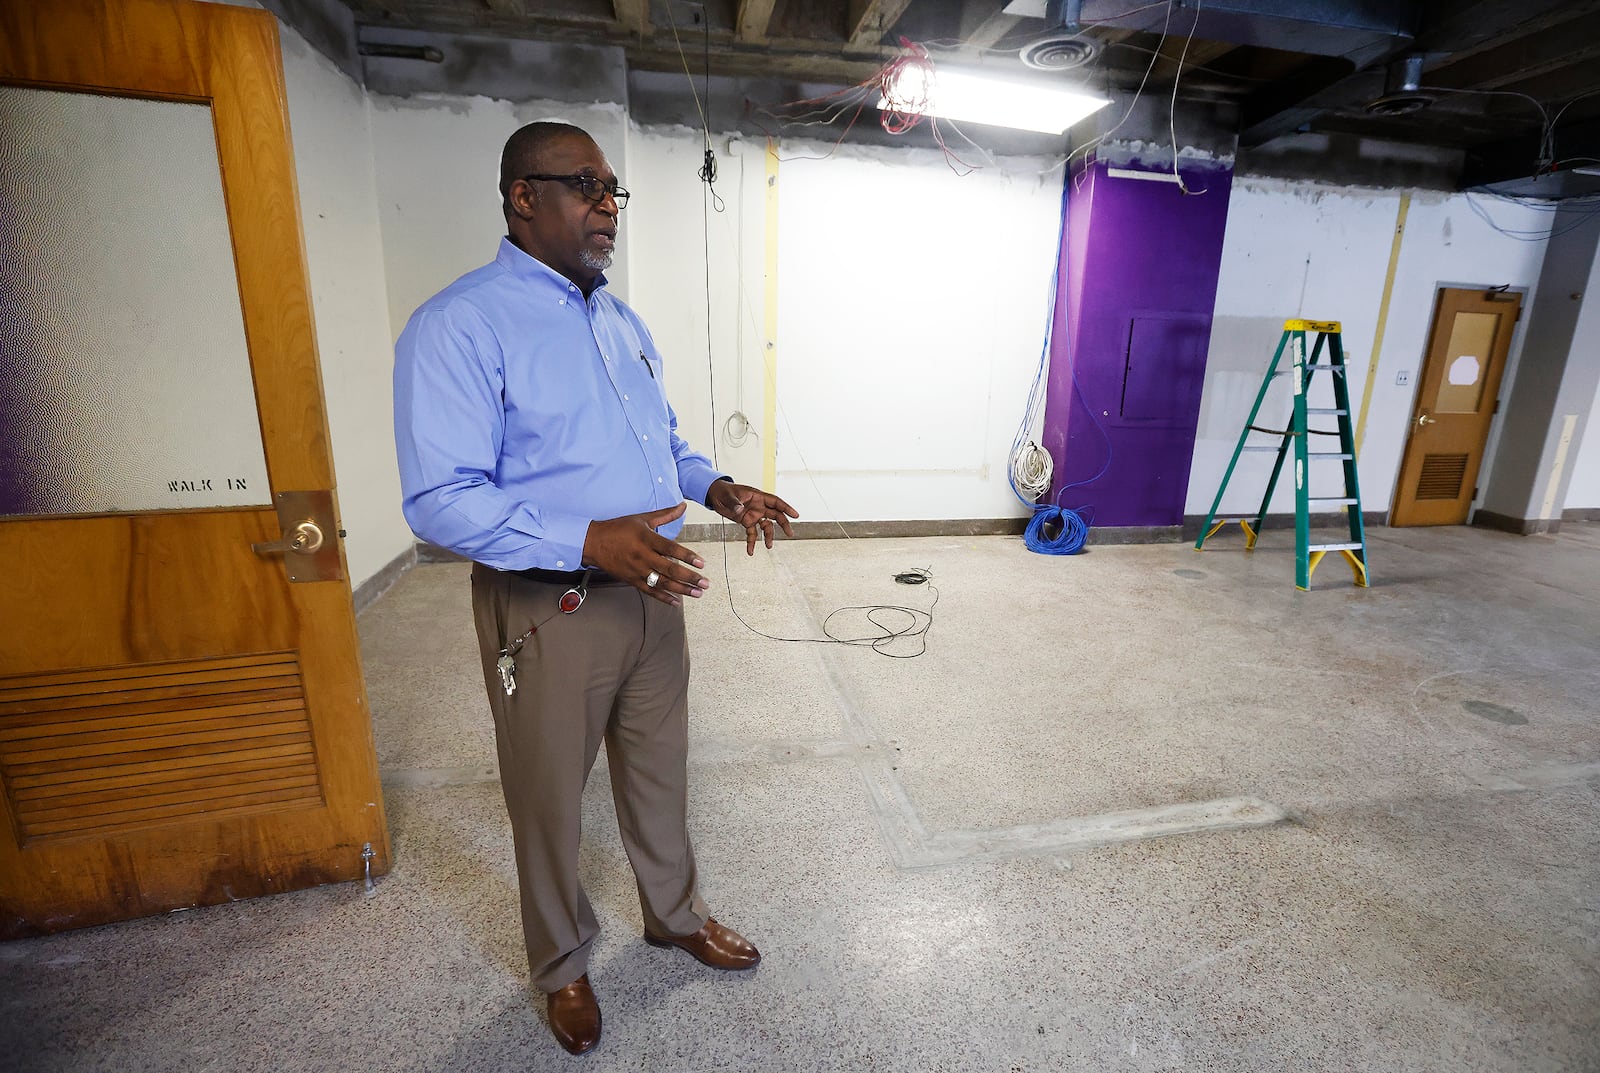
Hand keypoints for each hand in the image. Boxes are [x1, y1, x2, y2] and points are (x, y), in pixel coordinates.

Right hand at [582, 503, 706, 605]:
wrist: (593, 543)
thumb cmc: (618, 529)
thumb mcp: (642, 518)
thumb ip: (665, 514)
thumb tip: (683, 506)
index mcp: (646, 539)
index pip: (670, 549)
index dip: (687, 556)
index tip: (701, 563)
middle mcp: (642, 556)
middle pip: (669, 569)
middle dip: (689, 577)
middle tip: (705, 583)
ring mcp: (637, 570)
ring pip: (662, 583)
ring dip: (682, 589)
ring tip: (697, 593)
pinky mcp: (631, 580)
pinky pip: (650, 591)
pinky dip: (664, 597)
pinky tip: (677, 602)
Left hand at [706, 480, 798, 554]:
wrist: (715, 495)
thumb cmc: (724, 491)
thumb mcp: (728, 496)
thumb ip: (735, 503)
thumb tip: (739, 510)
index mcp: (757, 497)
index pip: (775, 502)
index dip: (786, 508)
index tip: (795, 515)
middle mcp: (758, 506)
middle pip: (775, 515)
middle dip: (783, 524)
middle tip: (789, 533)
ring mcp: (753, 515)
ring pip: (766, 526)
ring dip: (768, 536)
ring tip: (769, 546)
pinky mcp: (746, 522)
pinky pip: (752, 533)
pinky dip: (752, 542)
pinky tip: (751, 551)